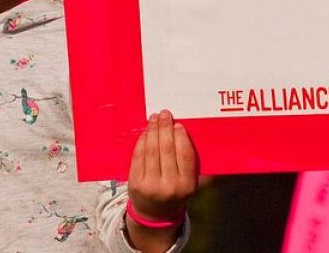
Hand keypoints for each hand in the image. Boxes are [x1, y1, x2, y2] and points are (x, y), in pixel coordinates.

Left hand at [125, 111, 197, 242]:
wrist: (155, 214)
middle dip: (165, 128)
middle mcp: (169, 186)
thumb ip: (193, 163)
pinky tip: (145, 133)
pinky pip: (138, 157)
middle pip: (166, 150)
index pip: (185, 155)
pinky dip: (141, 142)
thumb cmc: (175, 191)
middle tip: (164, 114)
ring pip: (151, 151)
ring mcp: (151, 186)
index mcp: (187, 185)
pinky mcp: (135, 184)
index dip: (181, 137)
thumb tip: (193, 133)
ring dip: (152, 131)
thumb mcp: (190, 183)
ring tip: (154, 119)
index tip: (178, 124)